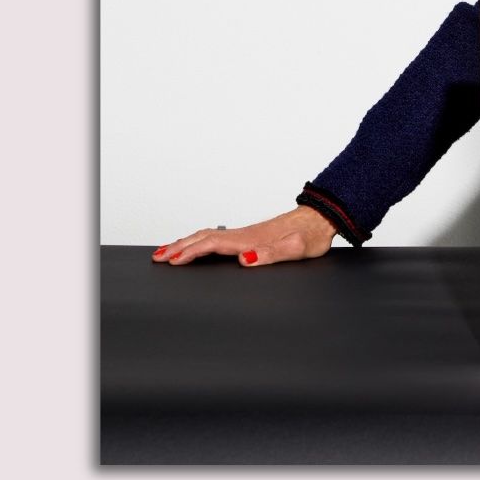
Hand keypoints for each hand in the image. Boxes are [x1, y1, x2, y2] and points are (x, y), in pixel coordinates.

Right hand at [151, 206, 337, 266]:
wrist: (321, 220)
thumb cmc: (311, 236)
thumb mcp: (296, 249)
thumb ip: (271, 254)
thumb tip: (245, 258)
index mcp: (251, 239)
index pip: (213, 244)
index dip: (191, 252)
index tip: (172, 260)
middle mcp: (244, 234)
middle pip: (204, 238)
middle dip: (179, 247)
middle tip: (158, 257)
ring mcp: (246, 234)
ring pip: (208, 236)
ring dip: (185, 243)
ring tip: (167, 251)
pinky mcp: (250, 236)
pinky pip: (217, 238)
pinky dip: (200, 241)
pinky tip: (198, 246)